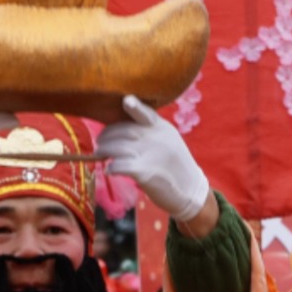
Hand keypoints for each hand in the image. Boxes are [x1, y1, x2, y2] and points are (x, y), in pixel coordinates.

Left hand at [96, 96, 213, 226]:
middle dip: (106, 136)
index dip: (134, 106)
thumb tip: (119, 130)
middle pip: (123, 130)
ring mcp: (150, 154)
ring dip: (104, 151)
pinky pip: (120, 165)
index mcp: (162, 127)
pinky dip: (111, 167)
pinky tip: (109, 170)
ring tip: (100, 155)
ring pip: (117, 147)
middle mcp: (156, 137)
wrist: (191, 191)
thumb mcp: (168, 141)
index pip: (145, 113)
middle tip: (100, 143)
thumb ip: (149, 132)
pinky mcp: (145, 172)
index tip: (126, 100)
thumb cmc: (175, 166)